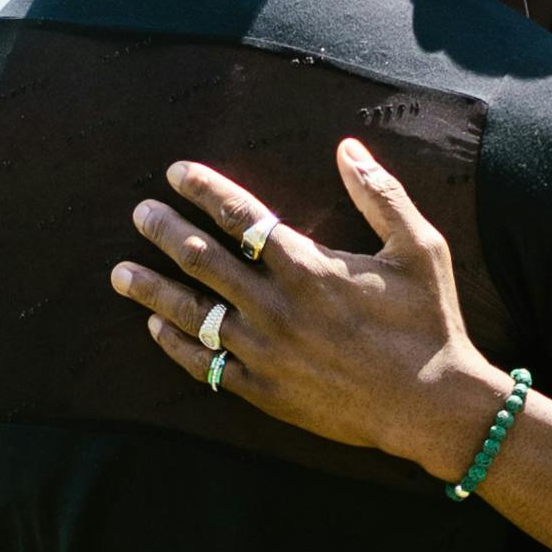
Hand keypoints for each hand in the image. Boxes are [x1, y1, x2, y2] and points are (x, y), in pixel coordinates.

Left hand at [110, 145, 500, 478]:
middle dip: (163, 231)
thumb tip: (346, 147)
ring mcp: (265, 352)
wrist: (432, 405)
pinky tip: (155, 328)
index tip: (176, 173)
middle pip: (201, 259)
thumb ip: (380, 192)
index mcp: (307, 265)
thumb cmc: (430, 321)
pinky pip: (206, 365)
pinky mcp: (265, 391)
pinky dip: (176, 345)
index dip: (203, 189)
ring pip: (191, 313)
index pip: (239, 215)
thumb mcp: (418, 247)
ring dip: (151, 288)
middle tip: (138, 213)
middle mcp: (276, 306)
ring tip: (119, 273)